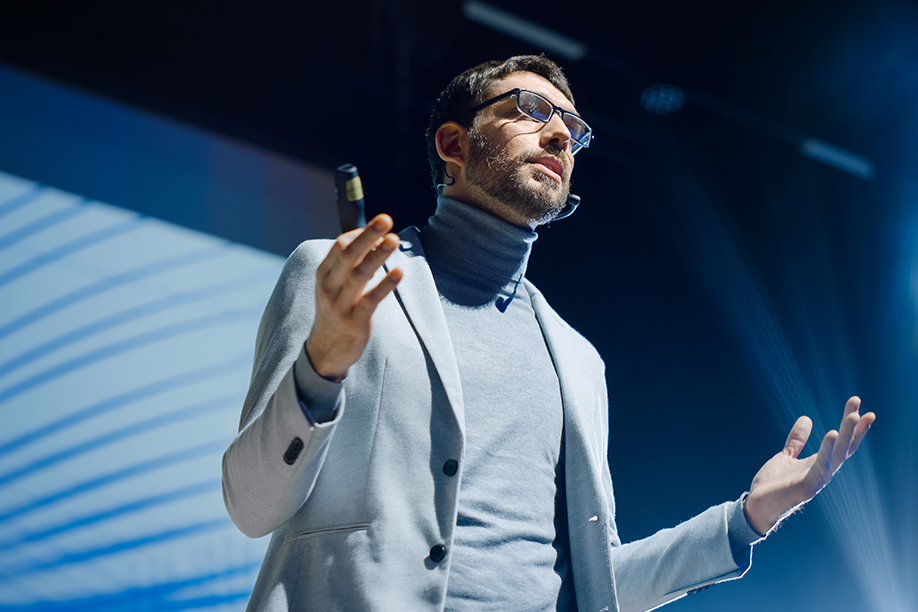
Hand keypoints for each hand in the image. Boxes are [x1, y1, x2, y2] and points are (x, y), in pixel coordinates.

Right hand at [305, 214, 402, 380]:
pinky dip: (385, 285)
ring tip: (394, 239)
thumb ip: (350, 265)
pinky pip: (371, 300)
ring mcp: (340, 305)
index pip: (340, 246)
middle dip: (367, 235)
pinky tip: (399, 273)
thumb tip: (374, 239)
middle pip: (348, 255)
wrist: (325, 351)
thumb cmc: (336, 311)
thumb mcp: (334, 286)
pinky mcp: (354, 321)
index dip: (361, 233)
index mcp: (324, 274)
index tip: (380, 226)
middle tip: (385, 219)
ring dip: (377, 255)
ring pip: (359, 274)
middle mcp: (329, 286)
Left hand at [744, 396, 874, 534]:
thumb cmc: (773, 485)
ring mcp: (817, 480)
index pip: (841, 442)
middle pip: (844, 446)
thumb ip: (796, 441)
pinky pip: (821, 466)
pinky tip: (833, 435)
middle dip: (854, 426)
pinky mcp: (806, 486)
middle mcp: (823, 471)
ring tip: (852, 416)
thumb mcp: (785, 456)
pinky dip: (828, 451)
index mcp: (819, 464)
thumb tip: (806, 419)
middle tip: (859, 404)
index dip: (850, 425)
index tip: (857, 403)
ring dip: (847, 436)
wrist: (757, 506)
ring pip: (837, 455)